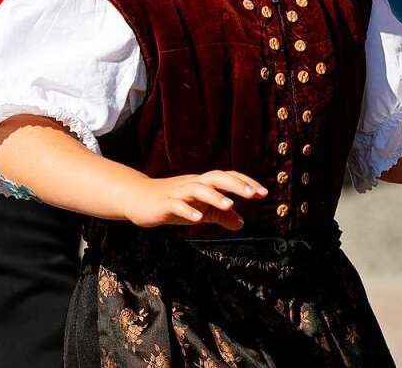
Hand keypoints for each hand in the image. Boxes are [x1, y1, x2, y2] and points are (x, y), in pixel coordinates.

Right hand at [123, 170, 267, 230]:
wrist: (137, 198)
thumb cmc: (172, 202)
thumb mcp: (200, 209)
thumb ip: (220, 215)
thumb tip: (242, 223)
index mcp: (203, 183)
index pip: (228, 178)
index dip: (245, 183)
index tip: (263, 193)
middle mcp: (193, 184)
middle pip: (216, 177)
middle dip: (235, 184)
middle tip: (253, 194)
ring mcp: (178, 192)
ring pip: (198, 189)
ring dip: (214, 196)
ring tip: (229, 206)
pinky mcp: (164, 204)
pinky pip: (176, 205)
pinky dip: (187, 211)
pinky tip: (198, 219)